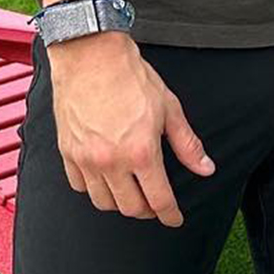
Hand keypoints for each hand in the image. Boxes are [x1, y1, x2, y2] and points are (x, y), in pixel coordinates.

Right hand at [45, 31, 213, 221]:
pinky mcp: (68, 152)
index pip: (159, 200)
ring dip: (120, 202)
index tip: (174, 219)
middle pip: (131, 208)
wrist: (91, 55)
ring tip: (131, 192)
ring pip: (103, 202)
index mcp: (141, 152)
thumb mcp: (170, 109)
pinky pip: (79, 186)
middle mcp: (111, 161)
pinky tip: (105, 178)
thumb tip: (205, 169)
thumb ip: (187, 144)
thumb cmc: (131, 78)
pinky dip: (94, 189)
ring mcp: (86, 159)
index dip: (170, 215)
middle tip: (154, 203)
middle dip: (147, 210)